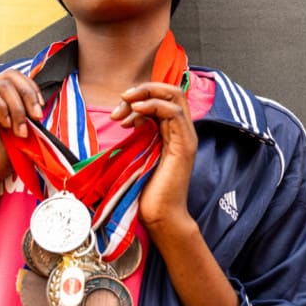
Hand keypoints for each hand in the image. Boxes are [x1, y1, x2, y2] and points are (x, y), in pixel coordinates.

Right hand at [0, 70, 44, 194]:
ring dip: (17, 108)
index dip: (31, 89)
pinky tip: (5, 125)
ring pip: (1, 85)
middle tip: (36, 117)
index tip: (40, 110)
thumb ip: (29, 115)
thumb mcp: (22, 132)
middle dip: (28, 95)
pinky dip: (1, 108)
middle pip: (10, 76)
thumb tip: (42, 103)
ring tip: (19, 130)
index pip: (16, 79)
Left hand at [111, 82, 197, 230]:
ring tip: (125, 107)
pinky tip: (135, 113)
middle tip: (122, 99)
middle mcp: (183, 131)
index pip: (164, 98)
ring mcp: (186, 137)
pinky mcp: (184, 146)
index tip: (120, 107)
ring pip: (174, 97)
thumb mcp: (139, 154)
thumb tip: (128, 118)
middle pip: (172, 91)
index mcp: (173, 132)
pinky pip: (174, 113)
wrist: (159, 215)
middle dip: (144, 89)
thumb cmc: (147, 190)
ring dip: (146, 95)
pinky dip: (153, 106)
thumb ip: (139, 134)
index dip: (142, 95)